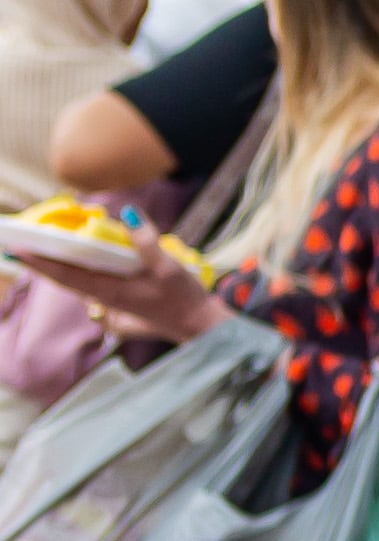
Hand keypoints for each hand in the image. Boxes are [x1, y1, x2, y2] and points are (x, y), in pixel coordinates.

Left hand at [18, 236, 213, 348]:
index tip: (17, 249)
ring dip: (56, 268)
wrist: (199, 327)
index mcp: (111, 291)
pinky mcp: (118, 304)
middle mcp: (104, 299)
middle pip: (63, 279)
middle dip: (39, 262)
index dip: (40, 261)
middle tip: (17, 247)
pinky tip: (76, 264)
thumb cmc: (184, 298)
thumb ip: (147, 241)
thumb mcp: (169, 267)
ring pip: (74, 283)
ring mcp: (110, 303)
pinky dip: (75, 274)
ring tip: (39, 251)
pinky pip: (88, 286)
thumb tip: (128, 214)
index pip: (66, 274)